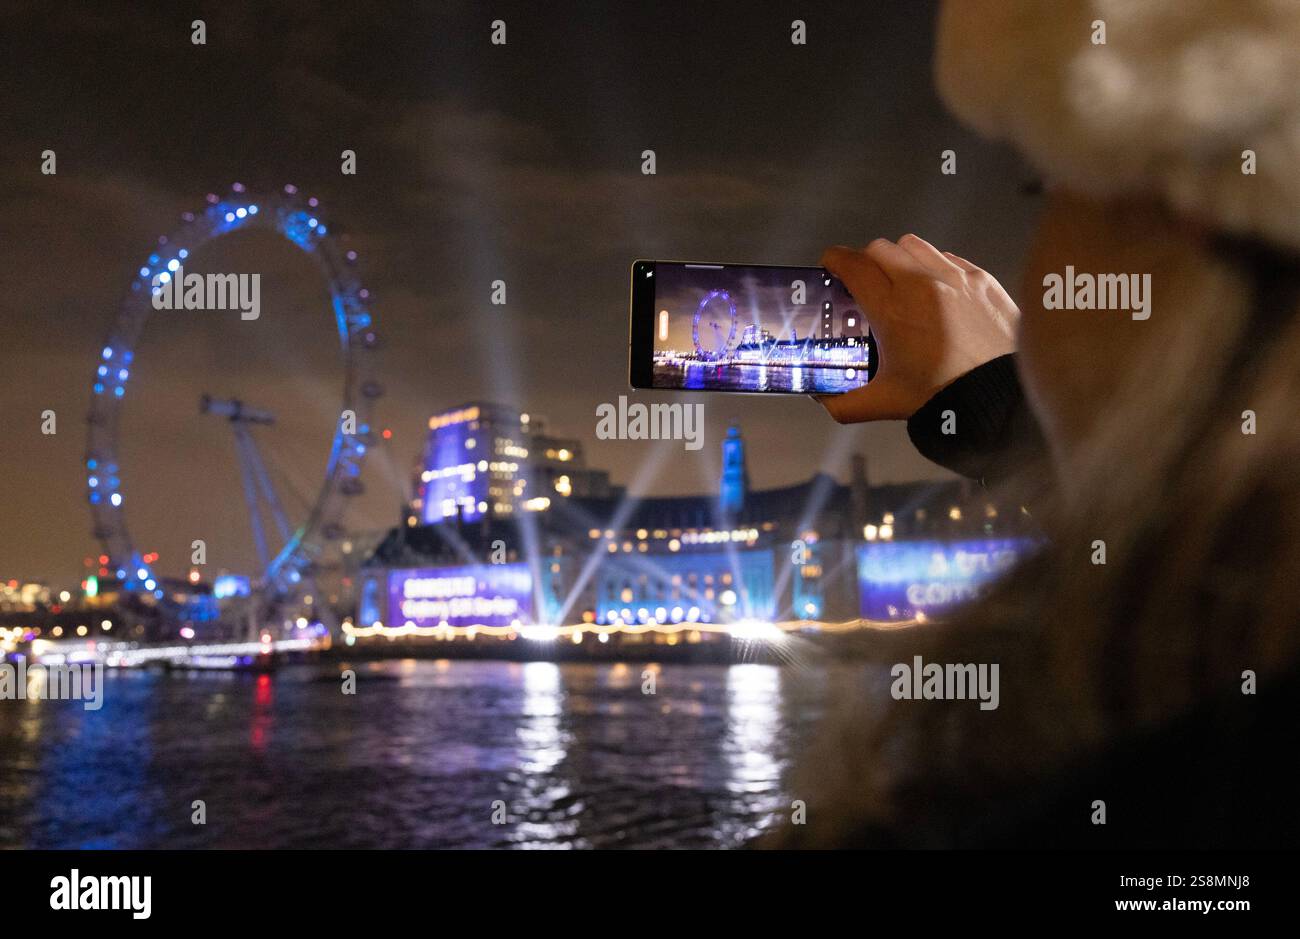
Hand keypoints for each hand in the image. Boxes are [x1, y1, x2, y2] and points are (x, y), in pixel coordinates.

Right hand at [815, 235, 1019, 422]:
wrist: (999, 397)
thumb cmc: (946, 396)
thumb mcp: (884, 402)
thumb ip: (844, 403)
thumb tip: (823, 401)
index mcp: (892, 311)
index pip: (854, 266)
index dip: (835, 260)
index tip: (831, 264)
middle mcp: (920, 285)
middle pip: (879, 249)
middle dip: (866, 261)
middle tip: (864, 280)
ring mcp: (954, 278)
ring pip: (913, 245)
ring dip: (899, 258)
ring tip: (900, 280)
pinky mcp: (980, 279)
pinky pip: (947, 256)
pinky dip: (934, 265)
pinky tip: (934, 288)